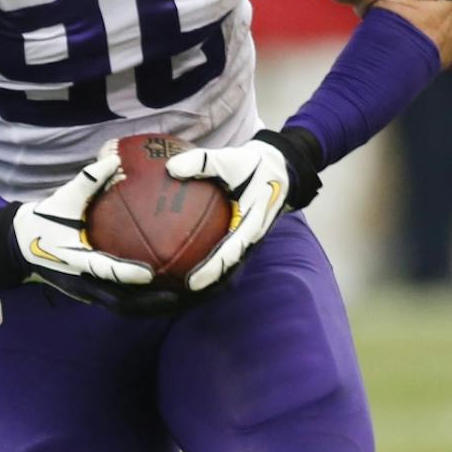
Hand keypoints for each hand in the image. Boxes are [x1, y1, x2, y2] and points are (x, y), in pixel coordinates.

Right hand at [0, 147, 178, 314]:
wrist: (19, 243)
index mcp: (73, 259)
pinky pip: (118, 302)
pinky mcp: (90, 294)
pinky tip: (163, 295)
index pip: (102, 271)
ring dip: (147, 308)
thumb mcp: (63, 198)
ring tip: (177, 302)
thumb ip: (88, 179)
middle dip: (146, 305)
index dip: (125, 274)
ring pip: (120, 308)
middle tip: (176, 300)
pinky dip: (139, 303)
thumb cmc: (44, 218)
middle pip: (118, 304)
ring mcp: (85, 292)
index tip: (149, 274)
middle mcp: (81, 281)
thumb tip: (115, 159)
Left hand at [164, 136, 297, 291]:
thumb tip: (171, 168)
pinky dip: (208, 257)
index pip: (231, 252)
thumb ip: (202, 162)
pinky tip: (184, 259)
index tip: (192, 283)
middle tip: (180, 292)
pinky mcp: (241, 233)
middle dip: (206, 282)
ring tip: (179, 284)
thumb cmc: (255, 164)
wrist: (279, 166)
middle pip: (227, 267)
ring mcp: (246, 237)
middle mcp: (249, 235)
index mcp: (251, 222)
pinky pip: (224, 250)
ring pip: (227, 262)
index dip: (212, 269)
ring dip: (207, 274)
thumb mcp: (230, 159)